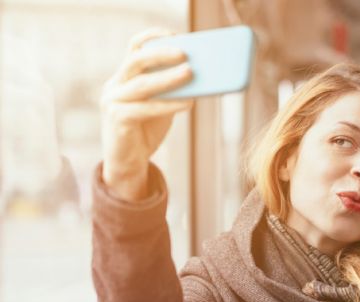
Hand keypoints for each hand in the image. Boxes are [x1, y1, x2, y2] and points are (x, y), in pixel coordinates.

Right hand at [100, 27, 193, 200]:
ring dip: (168, 78)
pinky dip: (168, 104)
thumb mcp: (161, 105)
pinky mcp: (117, 120)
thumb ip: (173, 90)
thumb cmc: (146, 130)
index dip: (154, 37)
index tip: (177, 34)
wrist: (128, 163)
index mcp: (124, 77)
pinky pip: (145, 108)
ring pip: (142, 84)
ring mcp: (112, 102)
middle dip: (161, 53)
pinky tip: (188, 104)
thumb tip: (201, 76)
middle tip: (186, 52)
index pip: (135, 48)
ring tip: (190, 73)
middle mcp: (114, 85)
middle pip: (136, 60)